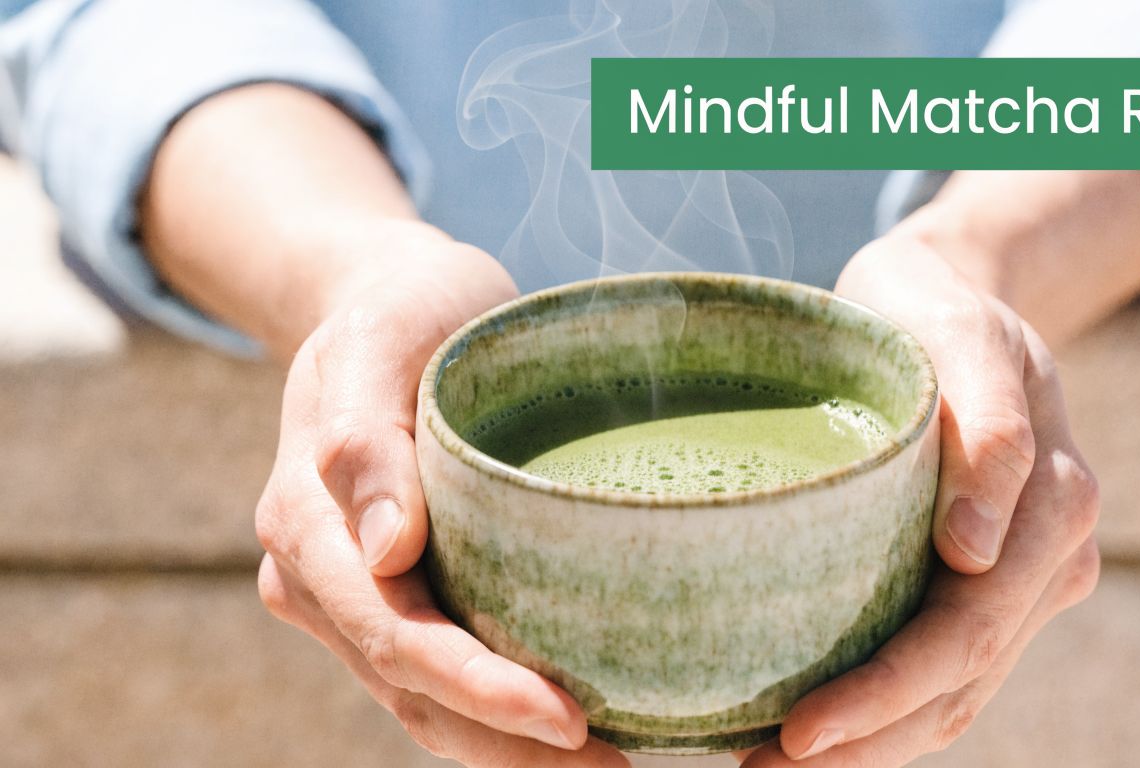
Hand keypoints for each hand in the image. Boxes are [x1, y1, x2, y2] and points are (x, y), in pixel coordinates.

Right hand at [251, 220, 628, 766]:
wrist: (390, 303)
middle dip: (507, 743)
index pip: (396, 635)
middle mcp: (321, 577)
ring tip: (608, 766)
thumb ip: (362, 439)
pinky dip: (497, 712)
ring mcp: (357, 593)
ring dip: (507, 749)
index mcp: (306, 525)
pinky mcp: (399, 592)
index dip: (479, 691)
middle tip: (615, 767)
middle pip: (413, 690)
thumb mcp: (377, 341)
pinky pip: (439, 674)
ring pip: (424, 702)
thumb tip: (387, 552)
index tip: (571, 718)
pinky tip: (570, 723)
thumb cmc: (396, 310)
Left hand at [741, 228, 1100, 765]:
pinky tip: (825, 730)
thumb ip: (991, 432)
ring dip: (876, 745)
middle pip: (960, 681)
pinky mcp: (991, 584)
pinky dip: (892, 712)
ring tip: (775, 767)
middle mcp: (1051, 557)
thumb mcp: (965, 337)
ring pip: (959, 695)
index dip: (886, 693)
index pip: (966, 631)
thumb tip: (973, 553)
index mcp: (1053, 507)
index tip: (799, 730)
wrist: (954, 298)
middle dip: (867, 740)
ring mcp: (1026, 579)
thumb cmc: (939, 311)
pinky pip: (952, 670)